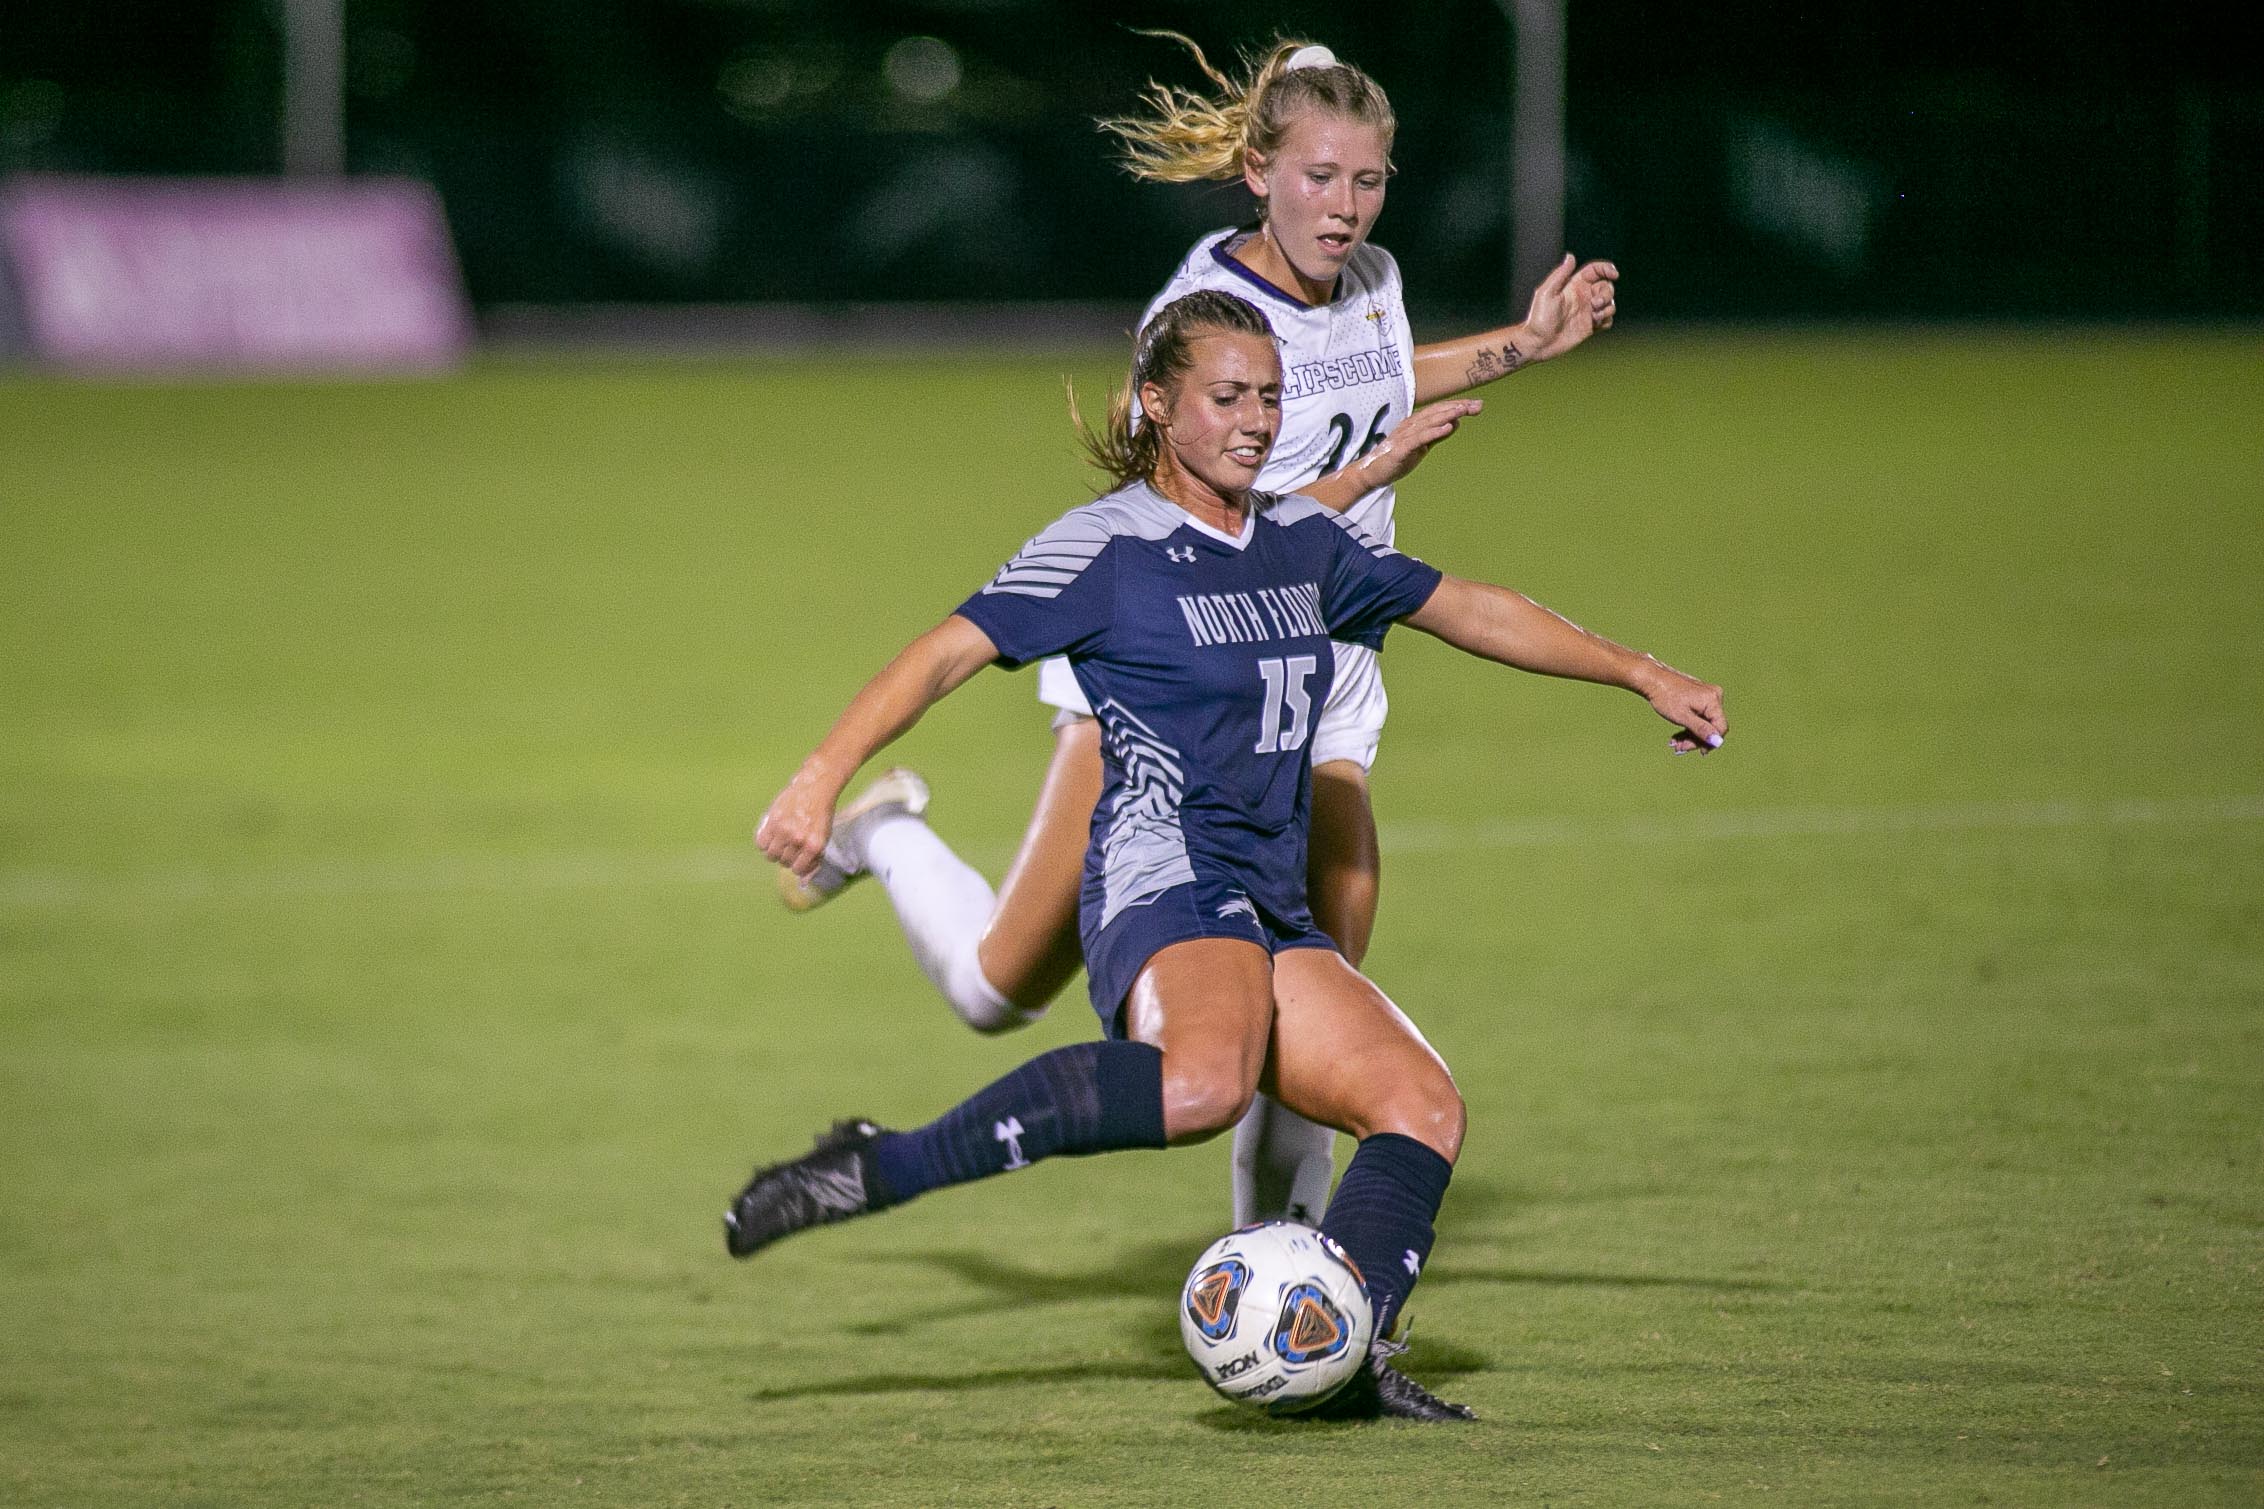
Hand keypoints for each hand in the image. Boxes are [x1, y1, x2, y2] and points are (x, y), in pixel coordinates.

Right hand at [755, 769, 841, 877]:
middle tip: (789, 843)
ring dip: (774, 851)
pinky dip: (764, 842)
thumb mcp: (822, 839)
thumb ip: (814, 861)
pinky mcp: (773, 820)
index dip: (796, 865)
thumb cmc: (819, 815)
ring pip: (770, 855)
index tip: (797, 856)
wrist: (815, 788)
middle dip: (786, 856)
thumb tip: (802, 882)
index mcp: (814, 846)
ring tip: (780, 840)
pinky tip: (771, 834)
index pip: (797, 870)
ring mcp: (785, 830)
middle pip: (783, 862)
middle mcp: (799, 840)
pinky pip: (760, 843)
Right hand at [1352, 398, 1483, 488]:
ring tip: (1464, 410)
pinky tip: (1448, 427)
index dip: (1458, 406)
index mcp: (1415, 423)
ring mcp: (1404, 436)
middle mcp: (1410, 425)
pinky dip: (1434, 432)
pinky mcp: (1400, 448)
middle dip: (1457, 407)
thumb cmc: (1395, 459)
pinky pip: (1419, 438)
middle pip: (1436, 412)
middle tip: (1477, 405)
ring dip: (1447, 414)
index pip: (1439, 411)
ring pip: (1429, 422)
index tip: (1477, 404)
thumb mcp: (1421, 447)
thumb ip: (1437, 435)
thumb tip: (1455, 423)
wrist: (1371, 473)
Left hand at [1520, 253, 1617, 363]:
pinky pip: (1608, 320)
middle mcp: (1583, 297)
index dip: (1607, 268)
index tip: (1614, 275)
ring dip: (1607, 309)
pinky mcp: (1590, 326)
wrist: (1539, 343)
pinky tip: (1596, 325)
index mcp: (1574, 285)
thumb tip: (1570, 256)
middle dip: (1606, 294)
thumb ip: (1560, 274)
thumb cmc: (1539, 318)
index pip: (1595, 271)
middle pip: (1606, 287)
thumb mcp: (1547, 292)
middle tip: (1595, 305)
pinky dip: (1606, 320)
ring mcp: (1587, 312)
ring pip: (1610, 304)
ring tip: (1594, 318)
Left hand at [1635, 661, 1726, 754]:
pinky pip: (1700, 717)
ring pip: (1704, 723)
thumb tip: (1718, 741)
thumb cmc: (1665, 697)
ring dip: (1690, 736)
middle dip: (1696, 740)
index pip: (1720, 727)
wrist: (1652, 680)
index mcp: (1712, 700)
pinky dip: (1689, 727)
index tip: (1699, 752)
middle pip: (1712, 726)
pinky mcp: (1700, 697)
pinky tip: (1677, 737)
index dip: (1711, 742)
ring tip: (1675, 744)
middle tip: (1679, 749)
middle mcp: (1714, 696)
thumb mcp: (1683, 717)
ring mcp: (1707, 696)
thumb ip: (1701, 730)